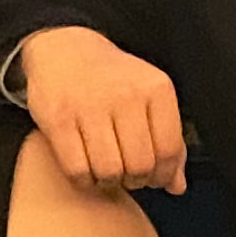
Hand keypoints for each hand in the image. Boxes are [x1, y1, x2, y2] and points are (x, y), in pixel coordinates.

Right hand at [18, 27, 186, 193]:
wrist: (63, 50)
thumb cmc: (110, 80)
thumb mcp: (148, 97)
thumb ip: (167, 140)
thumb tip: (177, 186)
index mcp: (156, 88)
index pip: (169, 150)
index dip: (163, 175)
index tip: (153, 177)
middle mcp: (126, 95)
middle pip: (140, 165)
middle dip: (135, 180)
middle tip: (127, 174)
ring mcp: (90, 106)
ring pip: (110, 171)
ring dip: (109, 182)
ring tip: (106, 170)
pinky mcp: (59, 120)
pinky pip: (77, 170)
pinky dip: (84, 180)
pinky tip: (86, 169)